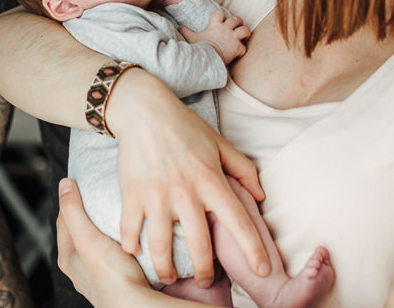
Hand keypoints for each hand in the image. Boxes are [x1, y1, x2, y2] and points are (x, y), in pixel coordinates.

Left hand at [57, 178, 150, 306]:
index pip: (64, 221)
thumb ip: (74, 212)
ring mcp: (102, 272)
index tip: (78, 184)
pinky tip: (132, 234)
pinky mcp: (121, 275)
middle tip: (100, 195)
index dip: (70, 200)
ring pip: (100, 243)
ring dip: (108, 228)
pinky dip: (122, 240)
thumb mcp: (86, 238)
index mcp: (68, 258)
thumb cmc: (110, 277)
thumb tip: (64, 185)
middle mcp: (82, 267)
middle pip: (82, 232)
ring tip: (118, 212)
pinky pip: (118, 252)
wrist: (137, 304)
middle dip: (89, 213)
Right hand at [109, 74, 270, 288]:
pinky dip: (132, 247)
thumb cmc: (185, 126)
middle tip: (205, 282)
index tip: (262, 271)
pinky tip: (137, 252)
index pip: (239, 223)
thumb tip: (261, 196)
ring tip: (169, 277)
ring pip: (162, 248)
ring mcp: (157, 196)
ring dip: (166, 269)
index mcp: (212, 181)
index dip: (253, 251)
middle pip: (200, 247)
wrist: (144, 110)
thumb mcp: (220, 144)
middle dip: (205, 273)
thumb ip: (243, 170)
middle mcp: (186, 193)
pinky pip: (130, 232)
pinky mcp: (132, 195)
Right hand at [181, 10, 250, 64]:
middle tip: (237, 27)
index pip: (220, 13)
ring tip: (243, 37)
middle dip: (238, 22)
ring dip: (245, 33)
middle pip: (236, 19)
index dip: (222, 15)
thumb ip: (186, 32)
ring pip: (245, 30)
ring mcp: (232, 38)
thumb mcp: (191, 38)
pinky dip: (242, 50)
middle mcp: (225, 29)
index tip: (222, 21)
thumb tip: (179, 27)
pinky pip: (244, 48)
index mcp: (215, 26)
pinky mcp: (237, 48)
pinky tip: (238, 53)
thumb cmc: (199, 48)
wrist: (207, 58)